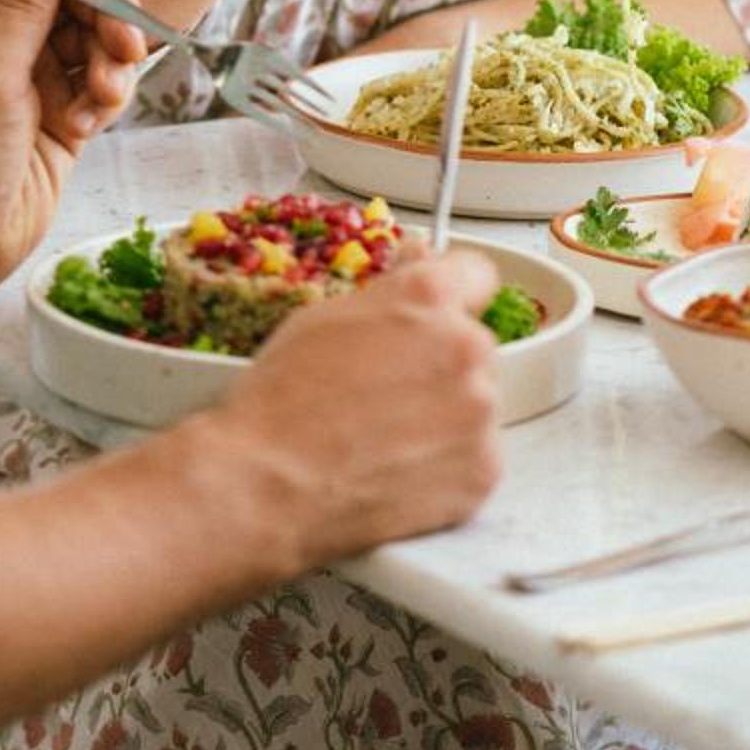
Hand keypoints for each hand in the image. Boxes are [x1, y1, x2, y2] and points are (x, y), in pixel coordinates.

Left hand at [0, 0, 145, 305]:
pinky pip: (99, 80)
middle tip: (125, 43)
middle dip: (101, 9)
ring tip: (104, 95)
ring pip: (90, 34)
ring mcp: (32, 74)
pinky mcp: (60, 112)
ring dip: (109, 57)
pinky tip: (89, 125)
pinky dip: (106, 95)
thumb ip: (20, 9)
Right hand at [208, 249, 502, 567]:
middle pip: (472, 346)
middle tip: (387, 391)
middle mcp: (466, 347)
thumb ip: (390, 290)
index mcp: (429, 297)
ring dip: (446, 415)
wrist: (268, 486)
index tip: (441, 311)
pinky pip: (476, 457)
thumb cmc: (283, 402)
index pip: (475, 274)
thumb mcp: (324, 317)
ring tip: (387, 437)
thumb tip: (418, 263)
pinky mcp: (482, 471)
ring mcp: (480, 413)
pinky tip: (398, 468)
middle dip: (440, 362)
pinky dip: (447, 466)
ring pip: (476, 403)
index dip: (453, 292)